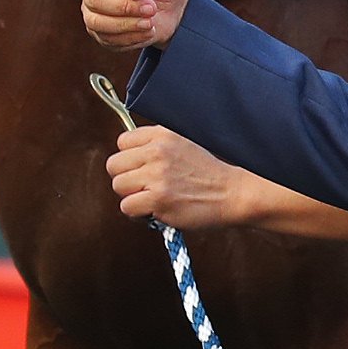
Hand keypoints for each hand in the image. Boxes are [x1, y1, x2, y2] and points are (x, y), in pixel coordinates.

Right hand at [82, 0, 191, 49]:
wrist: (176, 7)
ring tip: (151, 20)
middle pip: (96, 0)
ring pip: (98, 22)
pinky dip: (129, 38)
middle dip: (128, 8)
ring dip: (129, 26)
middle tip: (152, 8)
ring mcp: (93, 10)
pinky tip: (145, 30)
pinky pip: (105, 39)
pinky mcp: (100, 31)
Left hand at [107, 126, 260, 230]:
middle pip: (114, 165)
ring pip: (118, 187)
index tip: (144, 168)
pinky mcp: (158, 199)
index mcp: (163, 135)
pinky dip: (139, 213)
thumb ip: (156, 146)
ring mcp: (158, 175)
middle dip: (126, 179)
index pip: (122, 142)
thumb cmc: (209, 174)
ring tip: (153, 198)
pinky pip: (127, 207)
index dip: (131, 159)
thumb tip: (127, 155)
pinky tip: (157, 210)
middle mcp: (158, 151)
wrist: (233, 193)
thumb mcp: (184, 144)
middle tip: (146, 187)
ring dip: (132, 197)